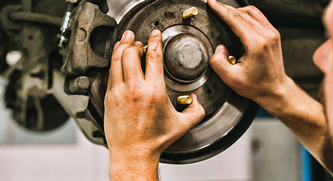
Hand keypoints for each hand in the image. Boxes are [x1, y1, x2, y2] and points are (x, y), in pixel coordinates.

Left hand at [104, 30, 204, 179]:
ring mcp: (119, 92)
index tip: (155, 34)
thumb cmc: (155, 140)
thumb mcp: (183, 125)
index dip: (154, 40)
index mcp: (154, 91)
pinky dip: (114, 61)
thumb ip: (196, 110)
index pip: (153, 56)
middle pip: (130, 53)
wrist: (133, 152)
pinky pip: (110, 72)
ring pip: (116, 59)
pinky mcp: (109, 97)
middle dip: (135, 42)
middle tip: (139, 40)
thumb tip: (196, 100)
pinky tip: (118, 58)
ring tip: (127, 40)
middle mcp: (135, 89)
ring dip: (122, 46)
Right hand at [207, 0, 291, 103]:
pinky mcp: (273, 34)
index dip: (221, 10)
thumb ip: (218, 62)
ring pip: (251, 12)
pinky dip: (245, 14)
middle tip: (213, 5)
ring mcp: (272, 33)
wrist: (275, 90)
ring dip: (236, 10)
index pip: (236, 20)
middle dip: (226, 8)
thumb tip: (218, 49)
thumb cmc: (256, 86)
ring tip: (223, 12)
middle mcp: (267, 35)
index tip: (211, 3)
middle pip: (243, 13)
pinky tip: (237, 17)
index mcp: (256, 44)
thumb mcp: (231, 79)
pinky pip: (258, 17)